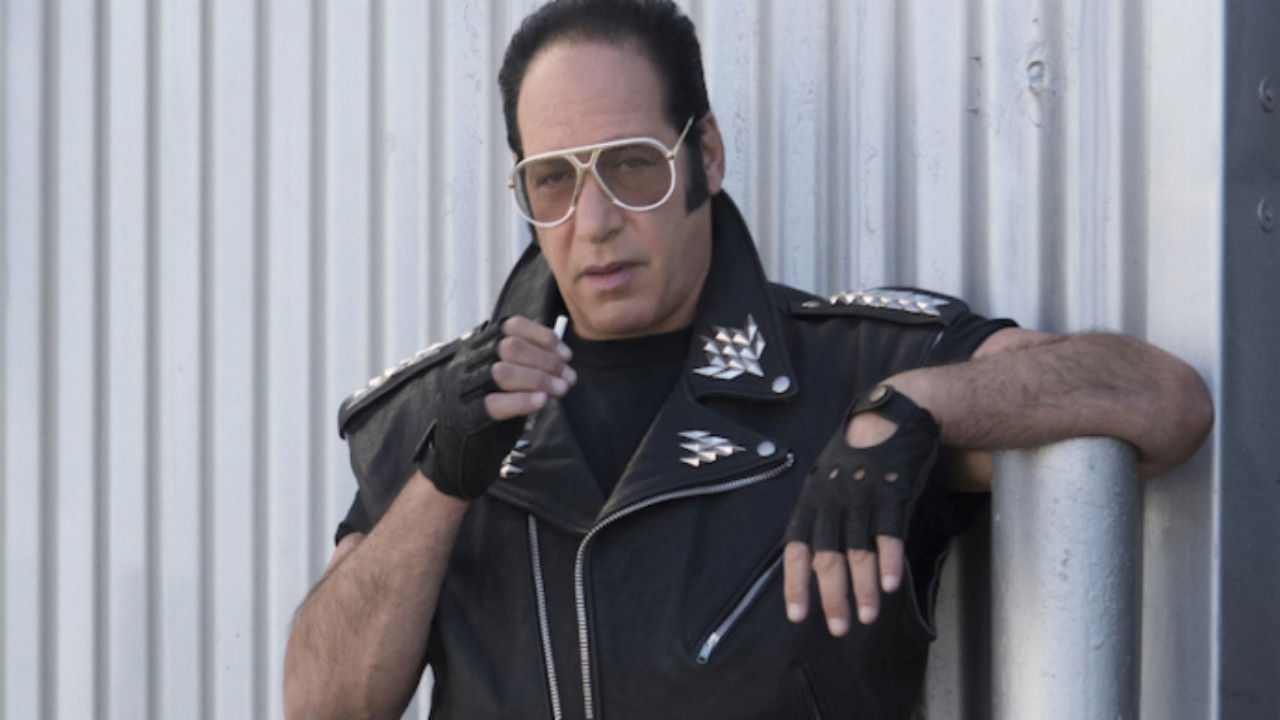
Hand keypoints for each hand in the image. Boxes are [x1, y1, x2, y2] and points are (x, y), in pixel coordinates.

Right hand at [418, 316, 574, 498]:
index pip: (511, 326)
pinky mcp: (466, 416)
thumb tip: (563, 360)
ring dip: (540, 379)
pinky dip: (522, 400)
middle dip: (547, 360)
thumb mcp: (506, 380)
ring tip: (561, 390)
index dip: (544, 337)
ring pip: (502, 372)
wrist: (458, 454)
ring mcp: (464, 390)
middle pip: (511, 347)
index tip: (566, 354)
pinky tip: (542, 402)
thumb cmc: (488, 412)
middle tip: (569, 377)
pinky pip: (493, 404)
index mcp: (478, 349)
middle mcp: (468, 364)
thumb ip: (527, 366)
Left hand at [782, 385, 938, 633]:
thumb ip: (825, 518)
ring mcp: (861, 493)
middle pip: (827, 556)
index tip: (798, 615)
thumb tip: (819, 564)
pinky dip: (889, 560)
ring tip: (868, 616)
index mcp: (813, 499)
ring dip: (863, 587)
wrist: (893, 415)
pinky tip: (892, 585)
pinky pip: (888, 530)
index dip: (795, 583)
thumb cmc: (859, 456)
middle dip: (832, 596)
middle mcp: (832, 499)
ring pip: (858, 549)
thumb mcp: (830, 481)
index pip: (796, 547)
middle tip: (839, 628)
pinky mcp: (892, 489)